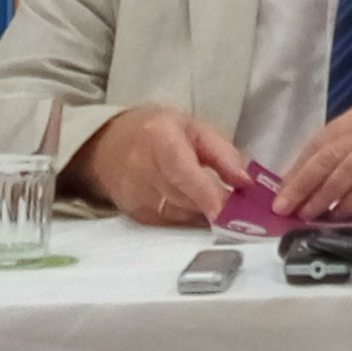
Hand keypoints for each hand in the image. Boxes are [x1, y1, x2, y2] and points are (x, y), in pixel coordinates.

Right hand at [70, 104, 247, 228]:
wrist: (106, 147)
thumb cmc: (156, 130)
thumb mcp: (194, 127)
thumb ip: (223, 153)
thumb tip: (245, 183)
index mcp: (158, 137)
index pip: (182, 171)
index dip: (206, 194)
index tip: (228, 210)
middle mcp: (142, 169)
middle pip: (185, 197)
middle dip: (215, 205)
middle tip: (241, 207)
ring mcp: (136, 196)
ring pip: (181, 214)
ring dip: (204, 212)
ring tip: (220, 202)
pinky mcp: (136, 215)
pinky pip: (171, 223)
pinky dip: (189, 218)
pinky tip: (196, 206)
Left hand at [275, 102, 351, 221]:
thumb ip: (342, 158)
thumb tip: (302, 187)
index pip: (321, 141)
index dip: (298, 168)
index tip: (281, 193)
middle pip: (330, 153)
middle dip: (303, 181)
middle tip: (285, 206)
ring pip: (348, 167)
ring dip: (324, 193)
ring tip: (308, 214)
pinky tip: (340, 214)